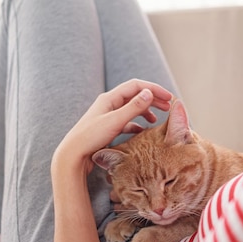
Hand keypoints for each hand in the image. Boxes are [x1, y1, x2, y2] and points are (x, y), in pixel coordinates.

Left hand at [52, 79, 172, 175]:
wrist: (73, 155)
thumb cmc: (90, 137)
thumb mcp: (115, 121)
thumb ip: (133, 107)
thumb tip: (149, 92)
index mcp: (109, 98)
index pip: (136, 86)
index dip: (154, 89)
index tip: (169, 98)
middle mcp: (109, 104)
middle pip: (135, 96)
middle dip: (153, 99)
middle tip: (168, 107)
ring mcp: (108, 116)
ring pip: (132, 109)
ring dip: (146, 111)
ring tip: (157, 119)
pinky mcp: (107, 128)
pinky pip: (126, 122)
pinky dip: (137, 124)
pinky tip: (143, 131)